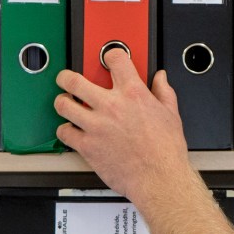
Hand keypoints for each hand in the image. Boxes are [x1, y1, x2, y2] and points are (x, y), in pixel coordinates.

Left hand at [53, 49, 233, 233]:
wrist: (159, 178)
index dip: (110, 55)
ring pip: (63, 105)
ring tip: (66, 104)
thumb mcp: (171, 114)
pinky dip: (65, 131)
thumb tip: (160, 79)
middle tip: (66, 80)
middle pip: (74, 80)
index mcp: (133, 94)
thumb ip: (164, 92)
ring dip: (62, 103)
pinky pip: (64, 133)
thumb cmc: (166, 151)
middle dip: (67, 77)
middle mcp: (111, 106)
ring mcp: (96, 126)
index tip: (108, 59)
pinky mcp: (87, 146)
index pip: (115, 59)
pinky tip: (72, 131)